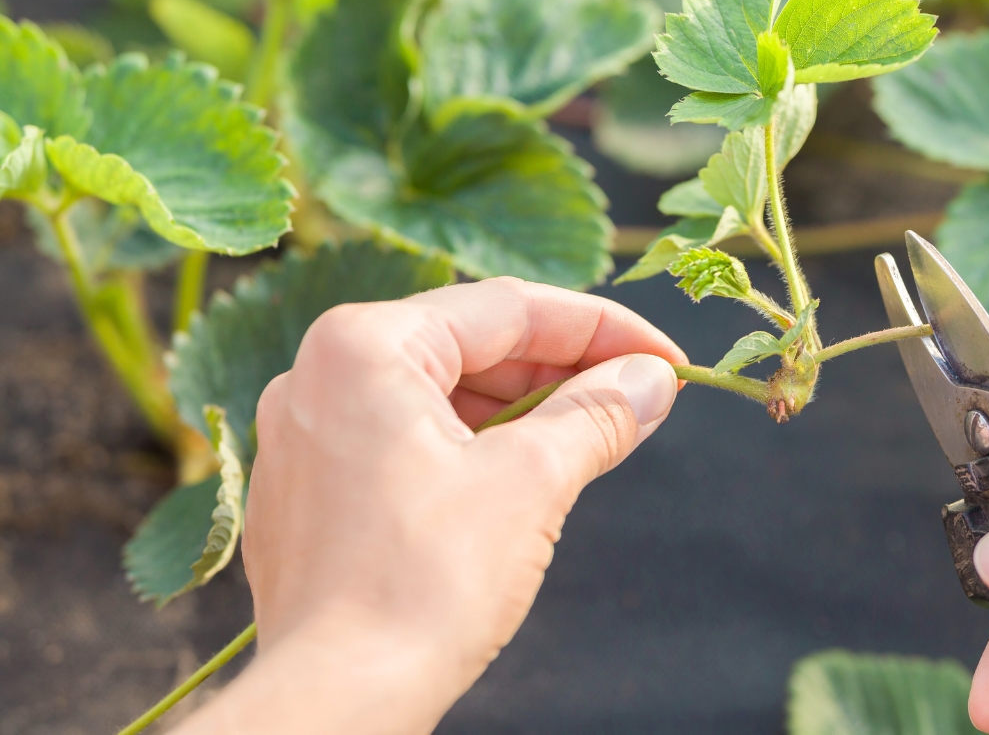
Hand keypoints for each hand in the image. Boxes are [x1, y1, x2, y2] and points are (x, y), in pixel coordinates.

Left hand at [172, 277, 687, 734]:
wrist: (336, 702)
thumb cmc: (422, 585)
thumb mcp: (532, 482)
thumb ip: (598, 414)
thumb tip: (652, 381)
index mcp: (363, 346)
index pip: (508, 308)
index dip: (603, 328)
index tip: (667, 357)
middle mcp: (319, 375)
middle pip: (471, 346)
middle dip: (565, 370)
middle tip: (644, 396)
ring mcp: (306, 436)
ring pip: (441, 396)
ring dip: (525, 411)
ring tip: (600, 436)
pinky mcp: (310, 493)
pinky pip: (408, 441)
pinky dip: (475, 448)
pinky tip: (531, 476)